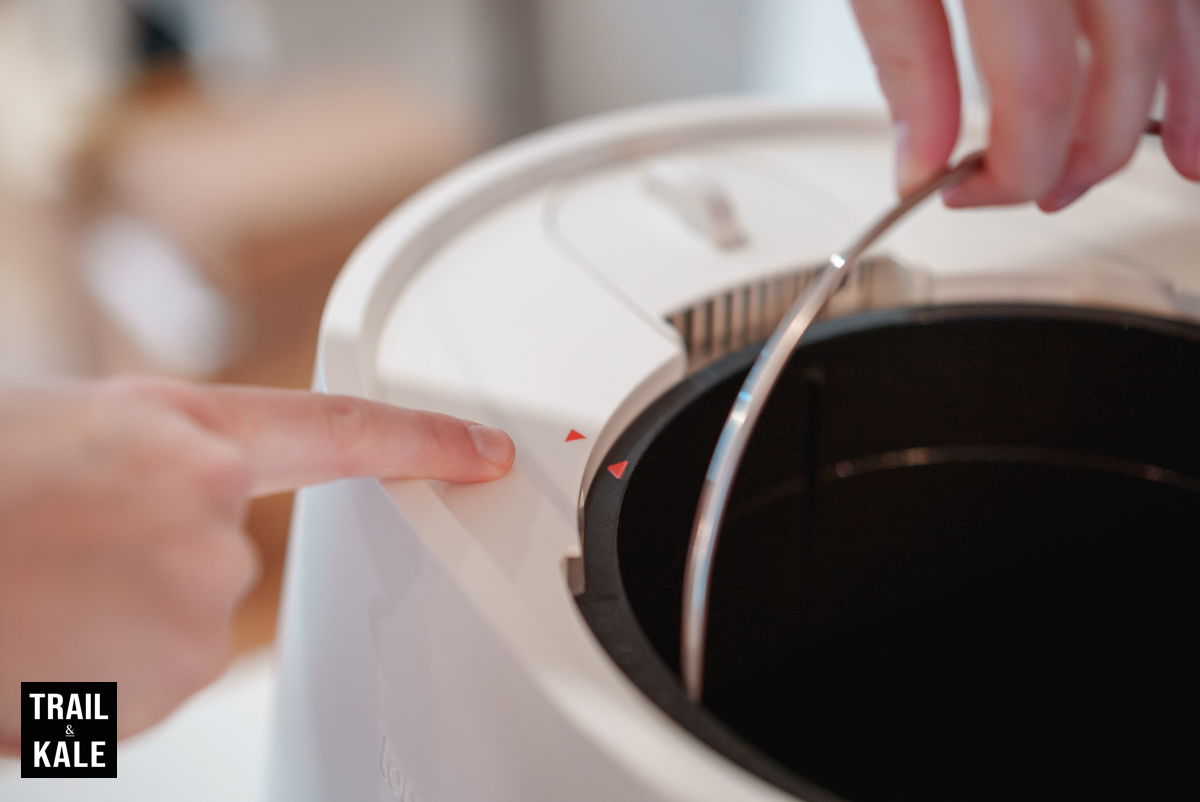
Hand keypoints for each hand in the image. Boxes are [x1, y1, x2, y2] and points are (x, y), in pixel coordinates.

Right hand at [0, 377, 514, 750]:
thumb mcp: (71, 431)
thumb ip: (158, 456)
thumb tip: (198, 489)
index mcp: (186, 431)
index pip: (344, 431)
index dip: (425, 439)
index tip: (483, 452)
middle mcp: (211, 508)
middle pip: (226, 550)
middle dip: (154, 557)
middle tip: (63, 549)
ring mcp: (195, 597)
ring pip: (185, 618)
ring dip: (120, 617)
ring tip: (40, 589)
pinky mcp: (170, 681)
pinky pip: (157, 677)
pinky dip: (106, 668)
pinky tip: (46, 639)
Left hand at [849, 0, 1199, 208]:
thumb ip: (904, 56)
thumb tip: (920, 163)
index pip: (1037, 90)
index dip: (1007, 165)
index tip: (961, 192)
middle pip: (1121, 64)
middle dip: (1089, 152)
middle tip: (1046, 193)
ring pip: (1177, 23)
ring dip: (1182, 98)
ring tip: (1179, 159)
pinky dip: (1193, 40)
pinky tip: (1188, 80)